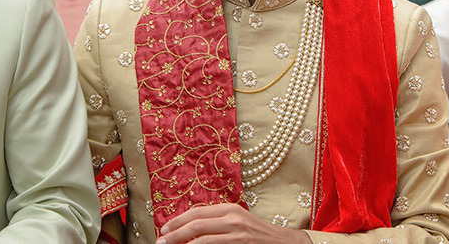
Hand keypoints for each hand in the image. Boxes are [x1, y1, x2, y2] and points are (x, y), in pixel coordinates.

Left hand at [156, 203, 311, 243]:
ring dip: (182, 242)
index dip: (178, 221)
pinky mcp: (242, 243)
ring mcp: (238, 231)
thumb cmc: (259, 237)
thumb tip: (191, 230)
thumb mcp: (239, 223)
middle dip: (174, 233)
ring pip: (202, 236)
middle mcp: (232, 216)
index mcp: (230, 208)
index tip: (164, 230)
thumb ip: (219, 224)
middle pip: (196, 222)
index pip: (197, 212)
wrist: (287, 243)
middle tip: (160, 242)